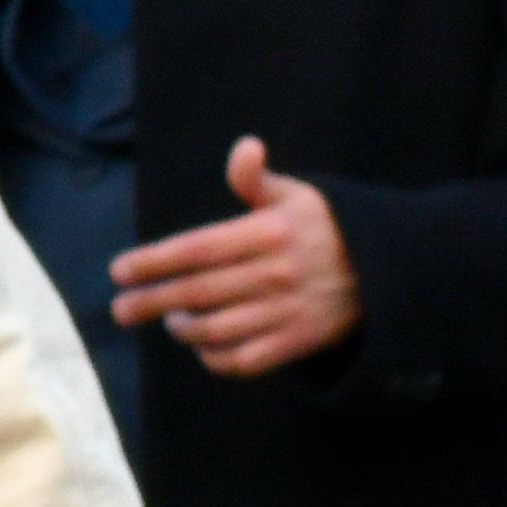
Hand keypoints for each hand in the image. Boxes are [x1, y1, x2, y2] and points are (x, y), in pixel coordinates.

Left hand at [111, 138, 364, 375]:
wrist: (386, 270)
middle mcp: (274, 274)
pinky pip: (243, 359)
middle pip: (196, 292)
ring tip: (171, 319)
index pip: (197, 248)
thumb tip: (245, 146)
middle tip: (122, 309)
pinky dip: (214, 357)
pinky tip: (202, 345)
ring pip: (215, 329)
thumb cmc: (327, 227)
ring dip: (183, 328)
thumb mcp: (298, 193)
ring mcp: (285, 312)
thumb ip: (257, 178)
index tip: (119, 270)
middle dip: (151, 301)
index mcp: (268, 233)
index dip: (153, 261)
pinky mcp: (297, 342)